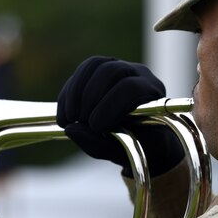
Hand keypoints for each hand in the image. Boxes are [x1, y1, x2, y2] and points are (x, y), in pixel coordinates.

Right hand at [56, 56, 183, 176]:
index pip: (131, 88)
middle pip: (112, 71)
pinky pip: (82, 71)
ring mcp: (119, 67)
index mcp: (152, 94)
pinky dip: (69, 93)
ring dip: (76, 92)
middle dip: (91, 97)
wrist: (142, 139)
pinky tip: (65, 115)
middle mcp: (139, 74)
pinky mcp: (101, 71)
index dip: (110, 106)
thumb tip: (71, 129)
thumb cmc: (138, 145)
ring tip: (70, 118)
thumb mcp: (123, 152)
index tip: (95, 127)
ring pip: (94, 65)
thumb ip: (99, 145)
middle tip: (81, 120)